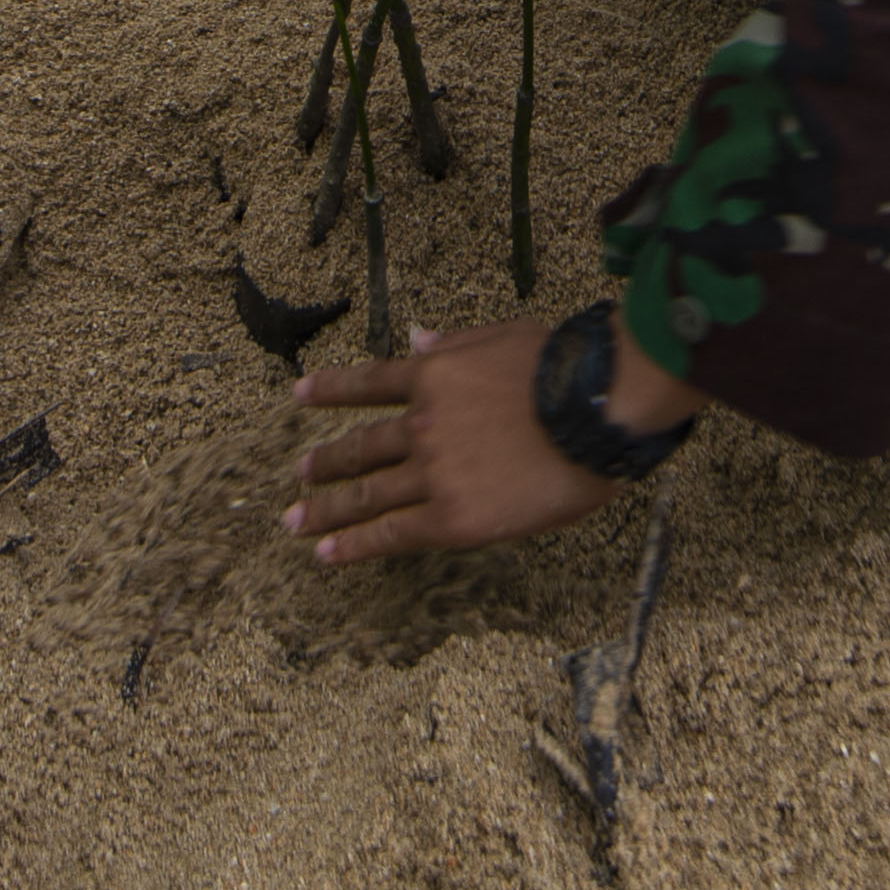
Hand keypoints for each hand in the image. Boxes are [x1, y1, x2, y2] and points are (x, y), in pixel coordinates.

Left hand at [288, 321, 634, 563]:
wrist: (591, 413)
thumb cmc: (563, 370)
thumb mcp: (505, 335)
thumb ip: (456, 344)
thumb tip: (417, 340)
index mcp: (433, 377)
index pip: (370, 383)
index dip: (332, 389)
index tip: (300, 394)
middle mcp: (421, 425)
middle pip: (361, 448)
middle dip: (326, 464)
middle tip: (300, 475)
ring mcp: (431, 473)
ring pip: (367, 495)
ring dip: (327, 509)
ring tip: (298, 520)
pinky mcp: (450, 518)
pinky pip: (392, 533)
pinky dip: (355, 544)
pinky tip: (328, 554)